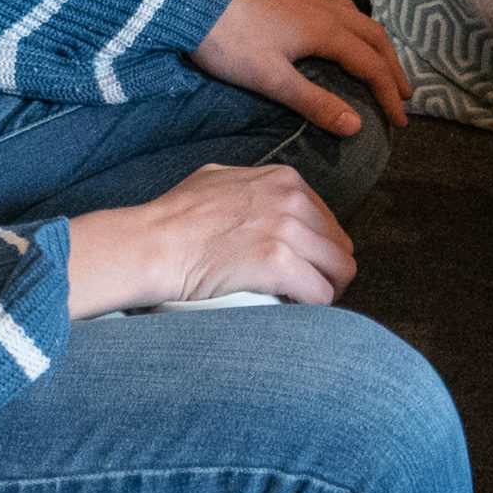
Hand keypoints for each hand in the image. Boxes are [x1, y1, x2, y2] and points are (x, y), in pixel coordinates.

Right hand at [67, 163, 357, 315]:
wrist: (152, 243)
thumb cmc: (174, 216)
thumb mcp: (220, 179)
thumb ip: (252, 186)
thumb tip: (266, 201)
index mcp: (285, 180)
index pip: (327, 220)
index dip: (317, 249)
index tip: (303, 268)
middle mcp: (293, 199)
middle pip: (339, 245)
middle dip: (326, 271)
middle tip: (306, 292)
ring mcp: (288, 230)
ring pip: (339, 270)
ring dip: (324, 291)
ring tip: (302, 306)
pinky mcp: (280, 263)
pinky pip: (320, 294)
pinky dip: (311, 309)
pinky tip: (293, 313)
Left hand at [191, 0, 411, 134]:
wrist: (193, 2)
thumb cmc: (231, 44)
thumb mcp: (272, 80)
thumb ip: (315, 102)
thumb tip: (357, 125)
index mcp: (326, 31)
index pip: (370, 65)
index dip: (388, 93)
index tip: (400, 121)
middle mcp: (325, 9)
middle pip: (373, 36)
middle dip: (392, 66)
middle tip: (404, 94)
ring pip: (357, 16)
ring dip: (375, 42)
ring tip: (381, 62)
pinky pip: (336, 4)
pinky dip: (352, 23)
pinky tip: (340, 28)